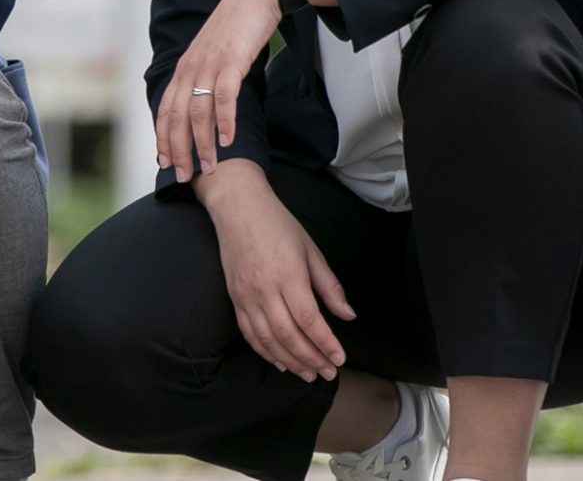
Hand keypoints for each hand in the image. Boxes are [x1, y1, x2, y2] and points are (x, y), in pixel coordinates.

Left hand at [156, 0, 282, 180]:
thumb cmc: (238, 26)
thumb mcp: (213, 53)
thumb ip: (205, 75)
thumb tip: (204, 102)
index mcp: (184, 66)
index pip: (166, 109)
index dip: (163, 138)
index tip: (164, 163)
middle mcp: (191, 67)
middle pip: (178, 117)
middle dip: (179, 150)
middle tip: (184, 176)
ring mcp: (211, 64)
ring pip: (199, 113)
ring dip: (203, 144)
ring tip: (210, 167)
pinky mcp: (232, 61)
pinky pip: (224, 97)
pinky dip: (225, 121)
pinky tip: (228, 140)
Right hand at [197, 159, 352, 380]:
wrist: (238, 208)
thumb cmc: (278, 225)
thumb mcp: (311, 250)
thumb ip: (329, 286)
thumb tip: (348, 315)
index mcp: (288, 274)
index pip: (309, 319)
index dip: (325, 343)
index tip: (340, 358)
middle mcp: (264, 289)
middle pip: (289, 335)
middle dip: (311, 359)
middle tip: (328, 373)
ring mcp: (246, 296)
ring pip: (268, 340)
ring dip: (290, 361)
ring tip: (309, 374)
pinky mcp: (235, 299)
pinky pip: (249, 333)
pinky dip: (265, 352)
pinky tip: (281, 363)